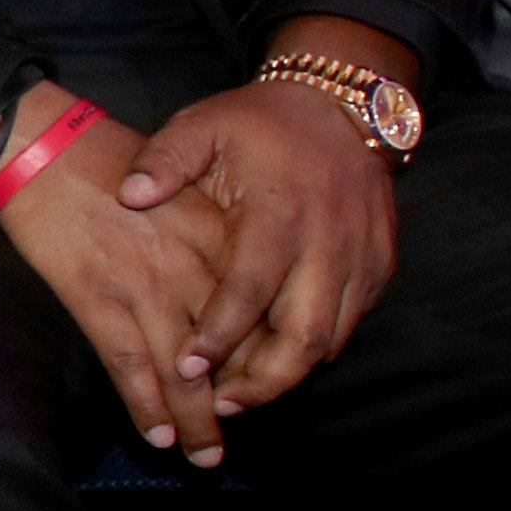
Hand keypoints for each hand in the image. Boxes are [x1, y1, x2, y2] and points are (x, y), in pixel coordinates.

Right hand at [0, 97, 233, 454]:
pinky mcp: (98, 297)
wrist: (44, 144)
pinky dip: (145, 405)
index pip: (258, 310)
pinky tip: (157, 435)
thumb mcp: (184, 184)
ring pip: (184, 371)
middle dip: (241, 400)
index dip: (267, 356)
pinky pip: (129, 364)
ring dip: (197, 419)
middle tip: (246, 436)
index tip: (268, 384)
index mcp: (217, 234)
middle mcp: (191, 266)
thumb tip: (228, 272)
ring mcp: (145, 286)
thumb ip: (211, 227)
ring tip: (205, 456)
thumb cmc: (107, 158)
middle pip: (230, 350)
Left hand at [114, 81, 398, 430]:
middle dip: (264, 380)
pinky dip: (319, 348)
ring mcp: (362, 257)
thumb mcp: (204, 125)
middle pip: (303, 334)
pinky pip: (353, 321)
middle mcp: (328, 242)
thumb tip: (129, 194)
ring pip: (333, 338)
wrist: (342, 104)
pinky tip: (280, 361)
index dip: (220, 336)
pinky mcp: (381, 264)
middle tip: (221, 406)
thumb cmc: (260, 122)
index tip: (188, 369)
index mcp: (279, 212)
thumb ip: (165, 161)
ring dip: (290, 373)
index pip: (250, 290)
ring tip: (243, 395)